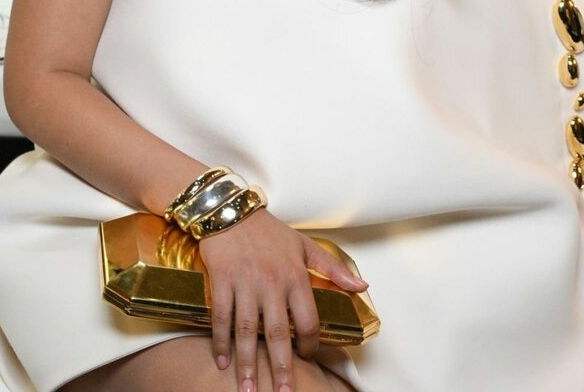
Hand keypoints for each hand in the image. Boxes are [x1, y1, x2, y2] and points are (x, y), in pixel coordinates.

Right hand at [199, 209, 368, 391]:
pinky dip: (221, 341)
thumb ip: (333, 268)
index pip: (308, 319)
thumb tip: (362, 286)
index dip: (310, 344)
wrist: (232, 211)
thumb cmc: (269, 231)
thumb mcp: (305, 244)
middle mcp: (272, 282)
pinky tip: (223, 362)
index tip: (307, 358)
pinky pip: (221, 317)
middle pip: (279, 333)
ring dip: (247, 363)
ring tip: (248, 389)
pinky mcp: (222, 281)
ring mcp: (245, 283)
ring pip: (248, 330)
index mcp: (295, 275)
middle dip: (280, 367)